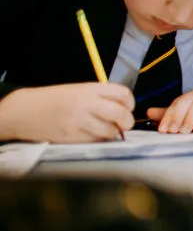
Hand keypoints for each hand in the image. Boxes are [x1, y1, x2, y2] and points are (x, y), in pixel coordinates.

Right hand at [0, 82, 133, 142]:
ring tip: (108, 131)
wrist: (25, 111)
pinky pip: (96, 140)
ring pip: (110, 131)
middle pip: (120, 114)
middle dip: (127, 121)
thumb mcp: (78, 90)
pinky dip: (100, 140)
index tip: (128, 107)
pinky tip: (94, 136)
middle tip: (125, 124)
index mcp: (90, 89)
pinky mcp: (73, 137)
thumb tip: (122, 107)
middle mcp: (87, 104)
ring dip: (114, 133)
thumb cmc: (53, 99)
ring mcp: (80, 122)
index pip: (123, 94)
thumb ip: (99, 96)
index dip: (130, 102)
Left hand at [147, 90, 192, 132]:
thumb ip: (171, 114)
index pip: (176, 104)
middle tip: (173, 131)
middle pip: (186, 102)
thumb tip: (149, 112)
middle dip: (178, 117)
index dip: (168, 117)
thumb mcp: (188, 114)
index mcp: (190, 97)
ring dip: (190, 119)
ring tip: (185, 132)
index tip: (163, 130)